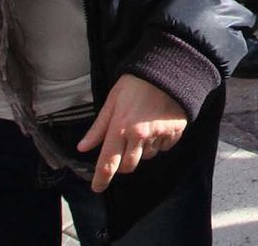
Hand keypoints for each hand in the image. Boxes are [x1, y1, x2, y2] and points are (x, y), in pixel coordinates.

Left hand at [77, 74, 188, 191]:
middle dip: (123, 161)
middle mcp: (139, 135)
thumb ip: (98, 127)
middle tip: (124, 144)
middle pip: (128, 165)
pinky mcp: (175, 132)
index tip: (97, 188)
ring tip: (143, 128)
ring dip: (142, 150)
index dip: (101, 179)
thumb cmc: (136, 83)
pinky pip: (164, 148)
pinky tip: (158, 126)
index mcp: (120, 127)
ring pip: (147, 157)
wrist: (168, 70)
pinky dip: (159, 142)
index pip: (108, 163)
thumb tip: (82, 147)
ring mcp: (159, 134)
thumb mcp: (112, 101)